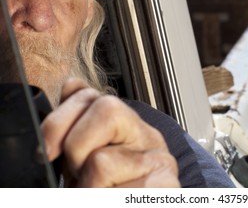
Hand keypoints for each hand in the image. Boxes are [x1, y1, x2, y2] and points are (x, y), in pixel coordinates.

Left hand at [41, 78, 179, 186]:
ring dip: (88, 188)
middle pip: (106, 109)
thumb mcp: (87, 156)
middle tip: (79, 174)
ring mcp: (160, 159)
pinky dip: (107, 200)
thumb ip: (79, 125)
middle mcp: (147, 136)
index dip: (59, 121)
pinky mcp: (166, 185)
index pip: (91, 96)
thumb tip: (71, 86)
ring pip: (101, 161)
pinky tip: (116, 198)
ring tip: (100, 193)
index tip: (46, 151)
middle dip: (76, 147)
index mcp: (126, 125)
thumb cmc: (110, 190)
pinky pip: (118, 193)